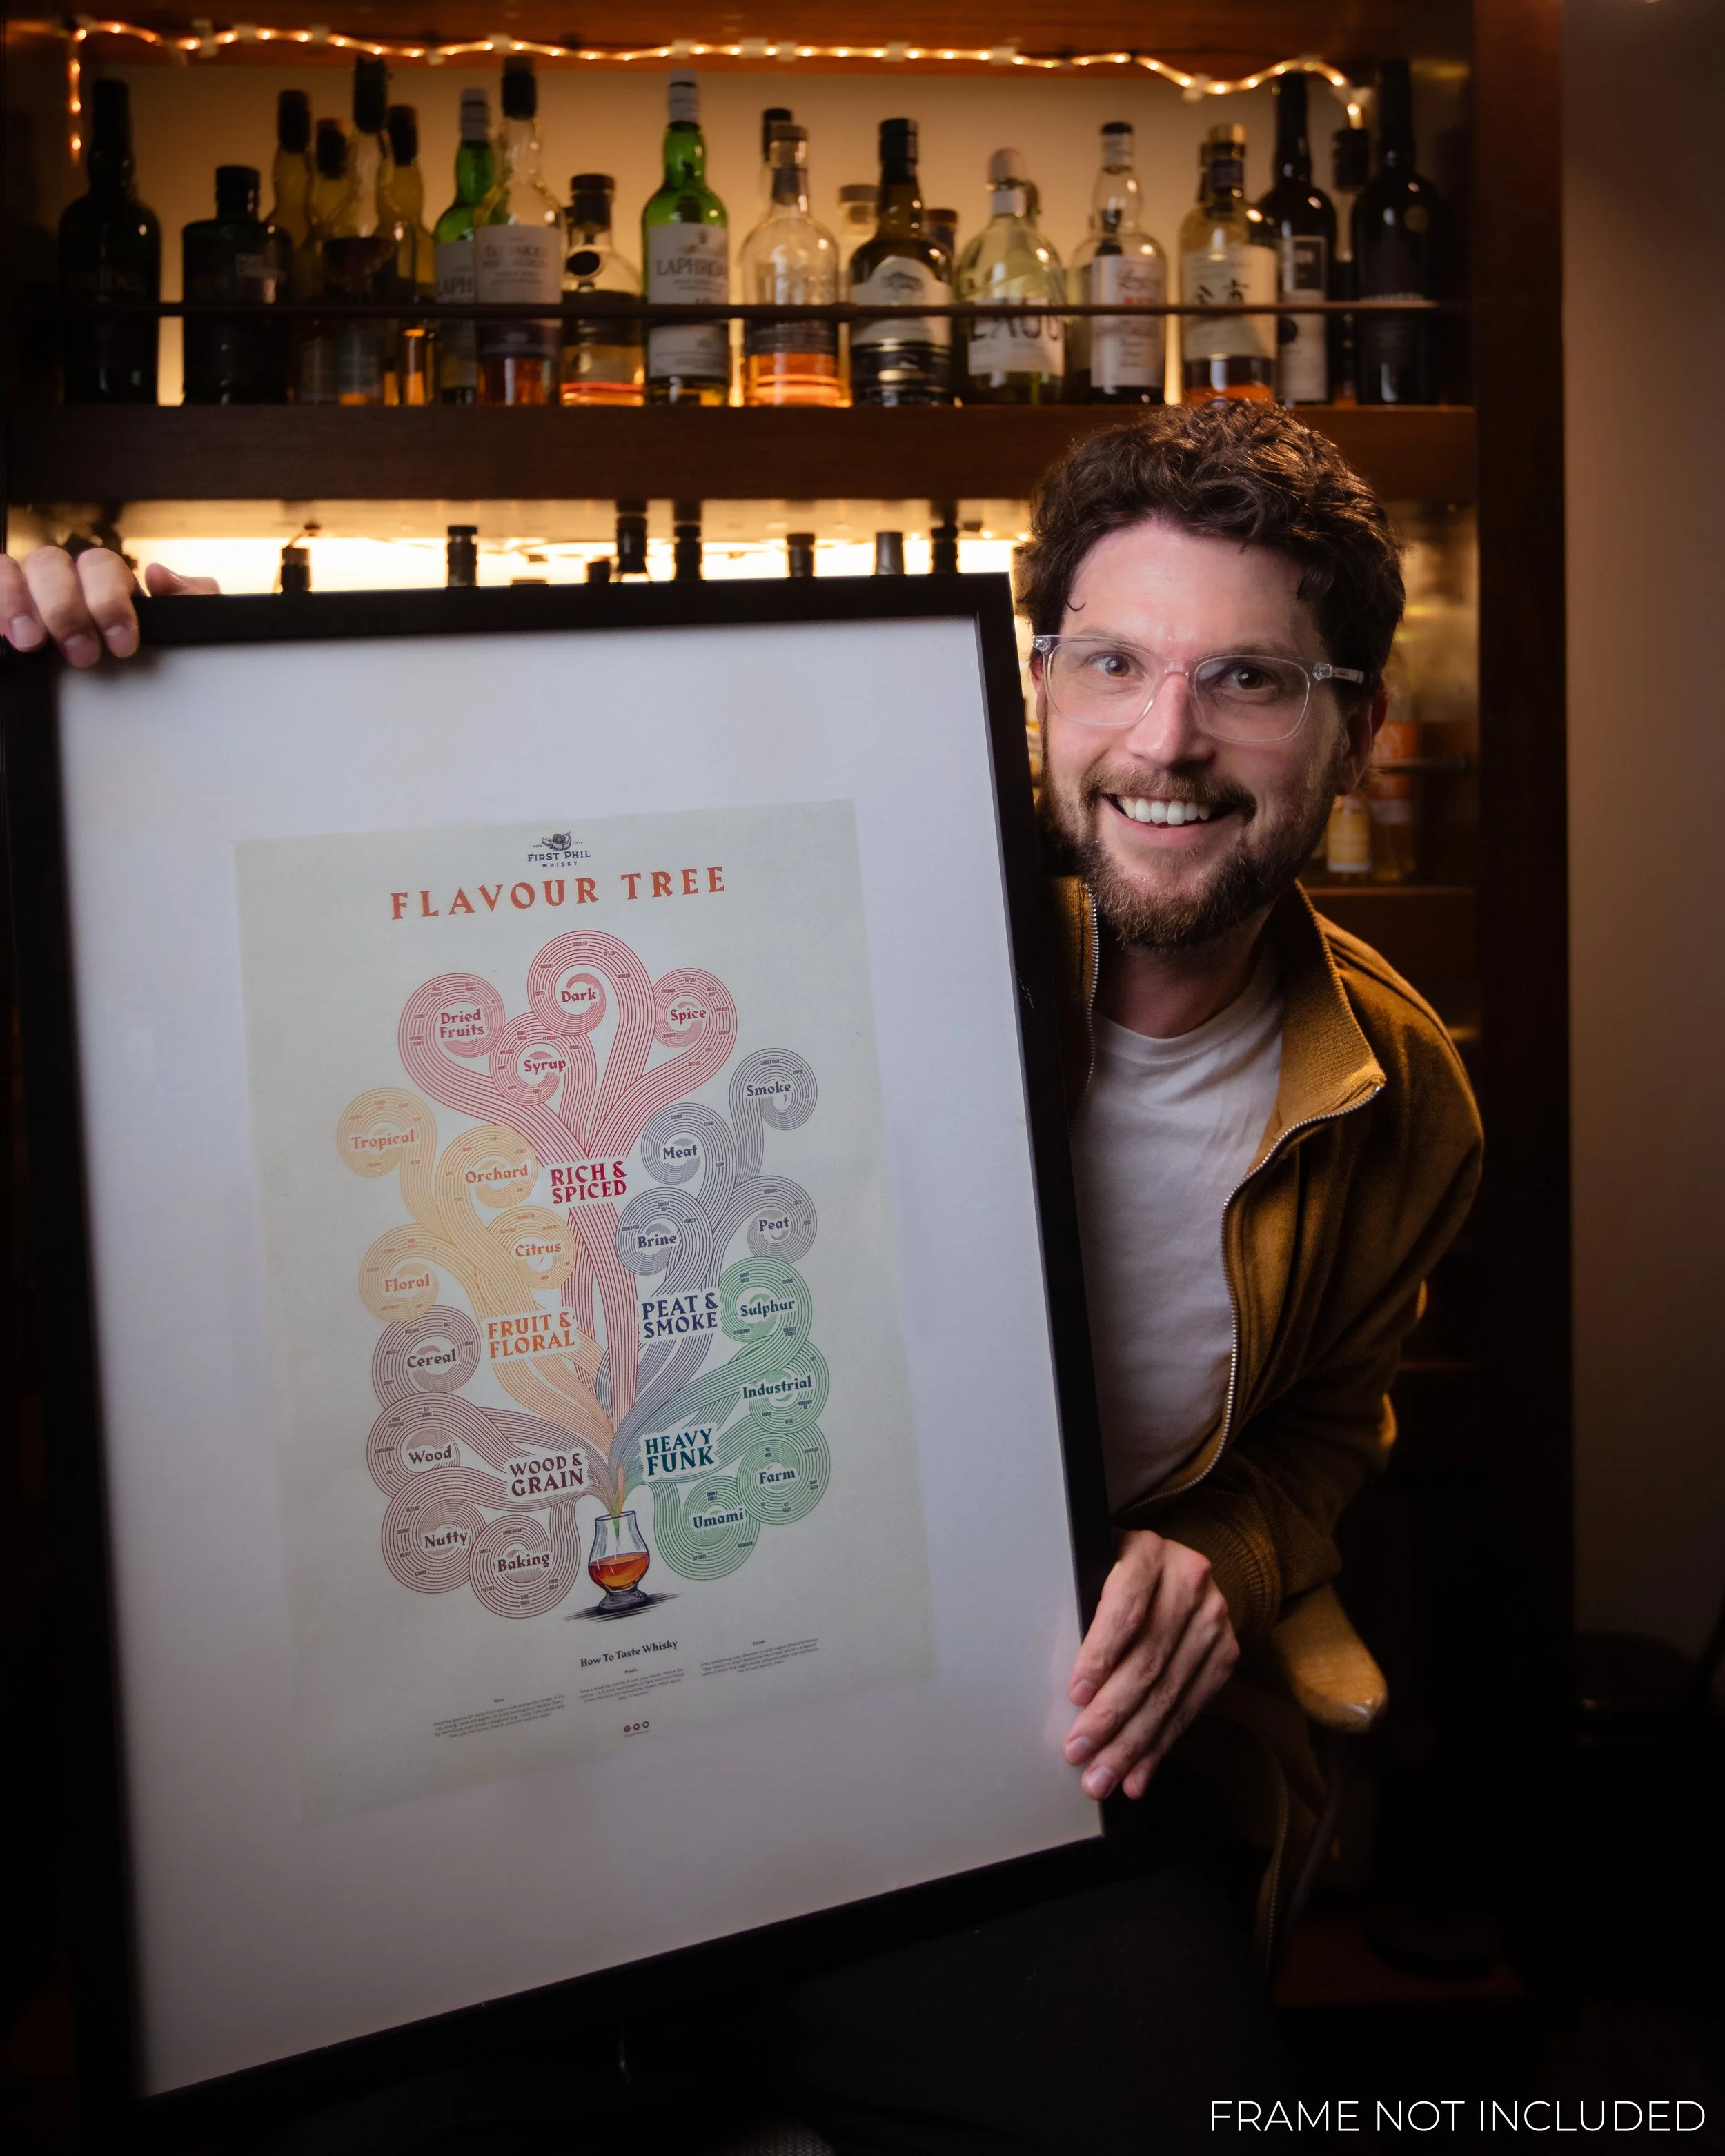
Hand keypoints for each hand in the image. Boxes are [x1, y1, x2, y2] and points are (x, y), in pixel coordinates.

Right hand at [0, 546, 217, 666]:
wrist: (148, 704)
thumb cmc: (152, 657)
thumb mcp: (185, 631)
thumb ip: (190, 600)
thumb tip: (157, 575)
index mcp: (105, 580)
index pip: (100, 565)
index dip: (110, 600)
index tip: (123, 645)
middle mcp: (62, 580)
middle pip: (50, 564)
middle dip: (66, 608)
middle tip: (83, 654)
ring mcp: (27, 595)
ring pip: (11, 571)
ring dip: (17, 603)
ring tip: (30, 643)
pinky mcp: (6, 618)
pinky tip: (2, 636)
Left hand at [1063, 1529, 1238, 1800]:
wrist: (1177, 1566)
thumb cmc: (1118, 1571)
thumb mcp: (1097, 1567)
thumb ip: (1082, 1602)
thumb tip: (1055, 1675)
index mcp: (1149, 1553)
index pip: (1125, 1608)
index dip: (1100, 1654)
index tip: (1075, 1694)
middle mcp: (1189, 1582)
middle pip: (1147, 1660)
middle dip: (1110, 1716)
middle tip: (1078, 1753)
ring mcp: (1213, 1620)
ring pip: (1169, 1693)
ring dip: (1133, 1744)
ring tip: (1102, 1777)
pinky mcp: (1225, 1653)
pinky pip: (1190, 1708)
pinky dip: (1160, 1747)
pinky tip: (1138, 1774)